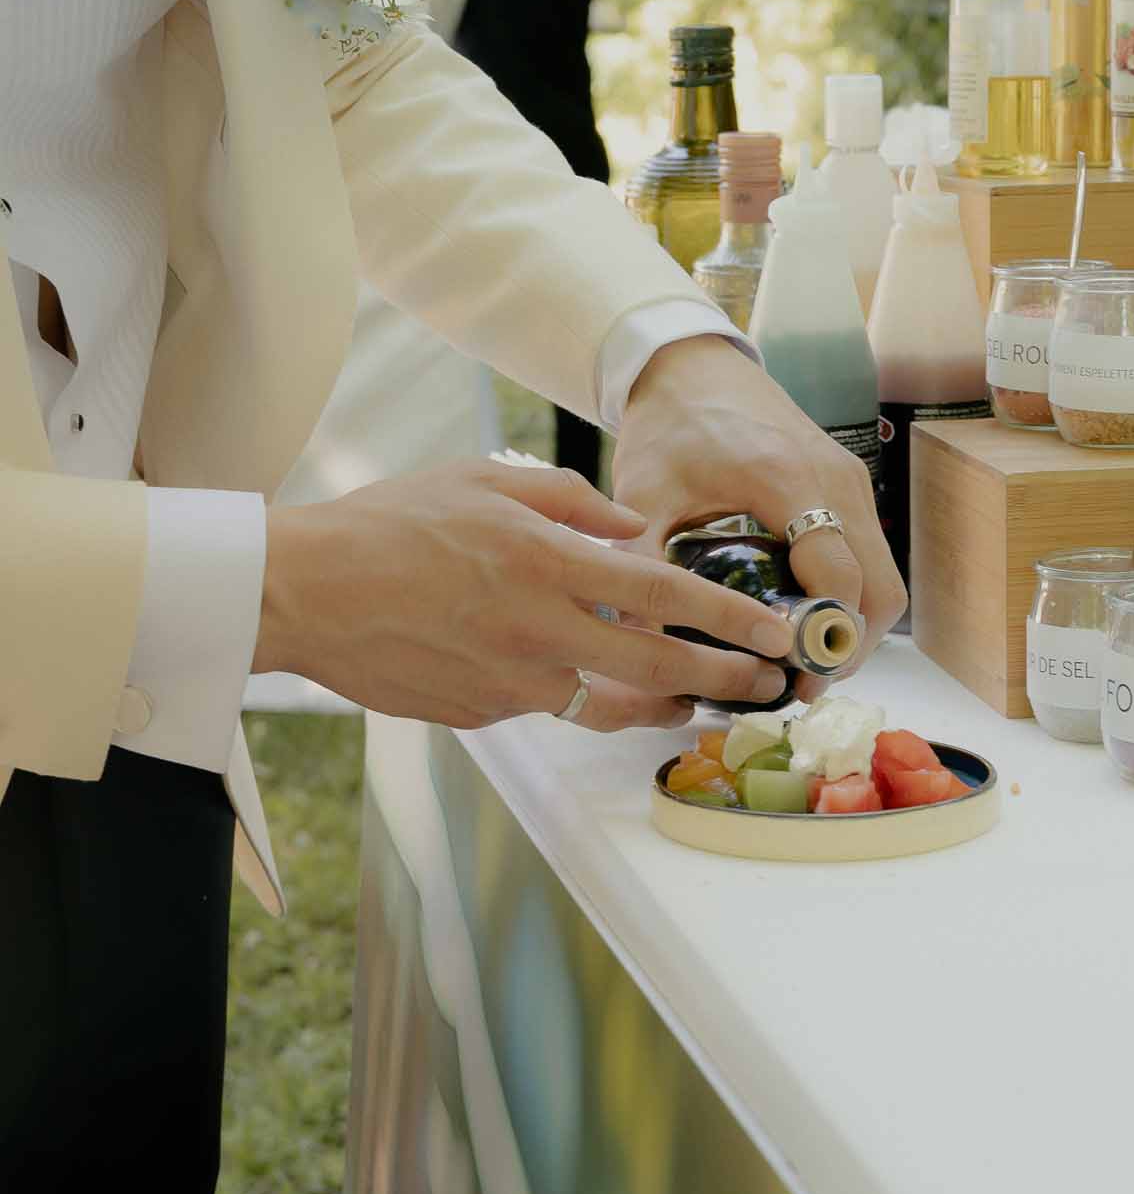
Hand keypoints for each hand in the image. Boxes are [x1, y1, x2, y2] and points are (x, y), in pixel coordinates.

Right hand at [253, 461, 797, 729]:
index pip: (661, 592)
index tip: (773, 632)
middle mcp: (537, 627)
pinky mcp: (481, 713)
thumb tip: (633, 526)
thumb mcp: (484, 480)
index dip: (727, 617)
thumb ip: (570, 501)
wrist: (301, 591)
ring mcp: (509, 680)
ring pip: (609, 707)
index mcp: (544, 561)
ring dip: (661, 707)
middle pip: (655, 667)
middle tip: (763, 684)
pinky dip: (578, 699)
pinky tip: (592, 686)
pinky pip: (548, 709)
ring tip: (693, 701)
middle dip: (721, 679)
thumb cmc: (390, 523)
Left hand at [611, 337, 905, 698]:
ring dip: (856, 627)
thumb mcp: (643, 495)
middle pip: (880, 590)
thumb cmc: (668, 428)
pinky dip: (853, 597)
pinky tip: (808, 620)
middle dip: (849, 648)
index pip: (838, 580)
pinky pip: (872, 556)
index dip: (823, 641)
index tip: (793, 681)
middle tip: (802, 685)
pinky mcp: (851, 486)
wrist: (694, 368)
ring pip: (885, 578)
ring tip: (805, 662)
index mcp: (787, 482)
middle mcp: (836, 482)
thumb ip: (641, 562)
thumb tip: (632, 638)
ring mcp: (852, 482)